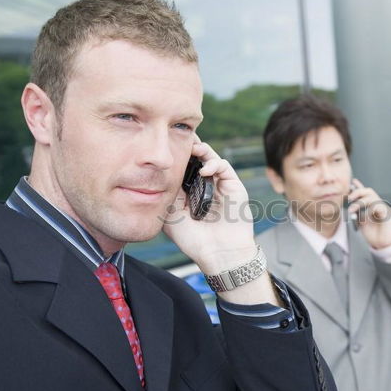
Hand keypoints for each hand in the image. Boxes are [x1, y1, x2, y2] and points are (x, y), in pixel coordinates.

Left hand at [162, 138, 255, 274]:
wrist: (218, 253)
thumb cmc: (194, 240)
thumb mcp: (170, 216)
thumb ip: (166, 195)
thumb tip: (156, 175)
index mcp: (190, 191)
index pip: (183, 166)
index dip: (176, 155)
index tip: (165, 144)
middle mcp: (205, 185)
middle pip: (197, 158)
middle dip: (189, 146)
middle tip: (178, 137)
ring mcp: (220, 185)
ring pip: (211, 158)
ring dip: (201, 150)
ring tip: (192, 148)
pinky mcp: (233, 186)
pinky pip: (224, 166)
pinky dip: (213, 164)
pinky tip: (203, 170)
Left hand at [347, 178, 390, 248]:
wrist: (383, 244)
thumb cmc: (373, 234)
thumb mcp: (361, 223)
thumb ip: (357, 214)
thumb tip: (349, 207)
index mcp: (371, 206)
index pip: (365, 193)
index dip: (359, 186)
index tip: (352, 182)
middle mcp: (378, 205)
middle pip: (369, 191)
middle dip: (357, 192)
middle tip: (348, 198)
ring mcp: (383, 209)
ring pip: (372, 198)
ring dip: (360, 202)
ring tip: (352, 210)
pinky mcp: (387, 215)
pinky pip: (378, 207)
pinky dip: (369, 210)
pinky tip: (364, 217)